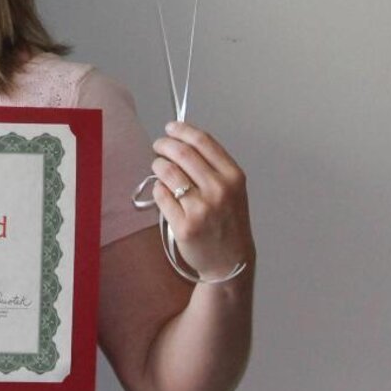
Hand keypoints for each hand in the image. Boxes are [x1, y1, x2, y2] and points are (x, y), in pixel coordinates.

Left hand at [150, 122, 253, 281]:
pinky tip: (162, 192)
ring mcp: (201, 208)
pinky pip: (160, 195)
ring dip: (158, 165)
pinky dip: (157, 189)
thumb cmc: (229, 221)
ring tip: (159, 168)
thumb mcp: (233, 188)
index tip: (171, 127)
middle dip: (164, 144)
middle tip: (158, 146)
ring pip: (167, 172)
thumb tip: (181, 139)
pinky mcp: (184, 225)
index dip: (182, 130)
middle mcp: (219, 190)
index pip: (202, 141)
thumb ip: (213, 165)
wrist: (231, 262)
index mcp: (233, 176)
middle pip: (181, 152)